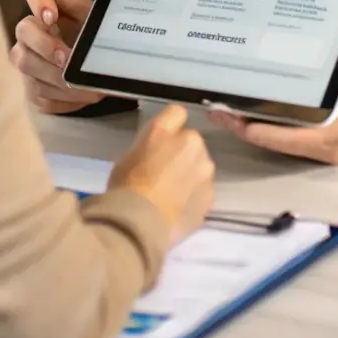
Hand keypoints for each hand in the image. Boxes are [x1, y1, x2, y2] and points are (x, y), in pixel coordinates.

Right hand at [10, 0, 103, 114]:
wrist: (93, 63)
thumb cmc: (97, 36)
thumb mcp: (102, 24)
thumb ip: (103, 22)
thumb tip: (115, 33)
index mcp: (51, 7)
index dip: (39, 3)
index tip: (51, 17)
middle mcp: (30, 31)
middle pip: (24, 32)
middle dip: (44, 46)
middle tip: (66, 60)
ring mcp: (26, 59)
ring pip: (29, 68)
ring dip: (58, 80)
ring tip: (88, 88)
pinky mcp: (31, 88)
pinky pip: (39, 94)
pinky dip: (64, 99)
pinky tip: (85, 97)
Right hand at [109, 105, 215, 240]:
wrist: (139, 222)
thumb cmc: (127, 183)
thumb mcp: (131, 152)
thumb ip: (152, 143)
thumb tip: (159, 148)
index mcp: (171, 130)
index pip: (176, 114)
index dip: (168, 127)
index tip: (160, 140)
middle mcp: (195, 146)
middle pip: (192, 143)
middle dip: (182, 153)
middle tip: (163, 171)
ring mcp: (206, 175)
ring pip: (200, 168)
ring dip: (190, 175)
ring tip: (171, 194)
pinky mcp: (209, 200)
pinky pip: (201, 192)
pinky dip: (193, 197)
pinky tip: (177, 209)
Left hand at [208, 61, 337, 165]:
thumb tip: (330, 80)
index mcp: (335, 135)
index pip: (292, 137)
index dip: (263, 131)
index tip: (239, 121)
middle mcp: (325, 150)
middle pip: (277, 143)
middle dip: (246, 129)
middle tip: (218, 112)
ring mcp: (318, 152)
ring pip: (277, 145)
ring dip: (250, 130)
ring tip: (222, 112)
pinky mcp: (313, 149)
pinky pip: (283, 141)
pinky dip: (262, 130)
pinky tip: (242, 116)